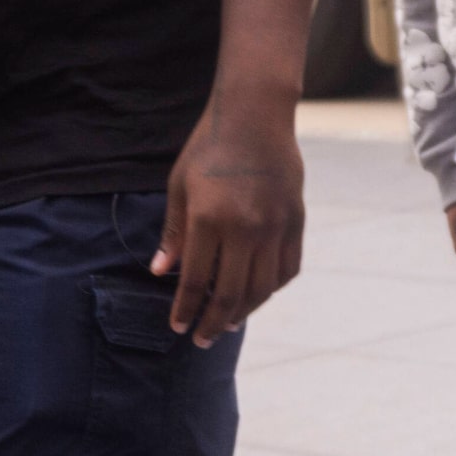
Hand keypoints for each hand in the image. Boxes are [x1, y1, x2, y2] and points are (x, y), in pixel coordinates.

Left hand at [151, 89, 304, 346]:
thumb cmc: (209, 148)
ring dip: (244, 312)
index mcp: (209, 219)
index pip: (195, 281)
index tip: (178, 327)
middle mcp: (245, 229)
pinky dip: (271, 289)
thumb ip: (174, 233)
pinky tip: (256, 294)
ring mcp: (275, 227)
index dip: (185, 309)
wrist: (256, 116)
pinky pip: (287, 270)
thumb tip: (160, 272)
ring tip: (228, 322)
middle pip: (230, 295)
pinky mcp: (296, 222)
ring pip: (262, 289)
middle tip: (202, 339)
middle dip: (213, 323)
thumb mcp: (179, 186)